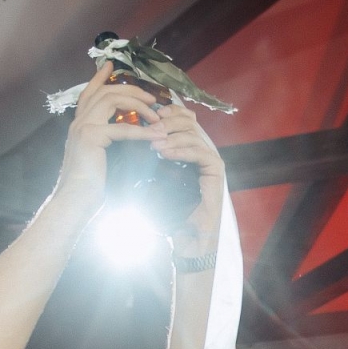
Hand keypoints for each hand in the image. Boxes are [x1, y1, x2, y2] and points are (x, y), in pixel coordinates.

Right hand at [48, 62, 166, 216]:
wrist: (75, 202)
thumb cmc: (89, 186)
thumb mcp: (100, 157)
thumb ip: (108, 141)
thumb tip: (126, 135)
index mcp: (79, 125)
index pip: (89, 93)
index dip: (100, 77)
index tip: (112, 64)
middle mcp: (78, 122)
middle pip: (105, 91)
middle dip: (131, 90)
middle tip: (152, 97)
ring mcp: (82, 128)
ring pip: (111, 100)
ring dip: (138, 105)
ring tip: (157, 115)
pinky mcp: (91, 138)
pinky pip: (121, 128)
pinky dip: (141, 131)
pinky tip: (155, 135)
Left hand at [147, 103, 226, 252]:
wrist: (187, 235)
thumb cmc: (170, 209)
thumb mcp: (155, 176)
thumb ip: (150, 156)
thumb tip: (131, 135)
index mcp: (190, 148)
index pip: (184, 119)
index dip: (169, 112)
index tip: (150, 114)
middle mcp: (203, 150)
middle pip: (190, 121)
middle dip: (168, 122)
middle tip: (149, 128)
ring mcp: (211, 160)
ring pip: (194, 135)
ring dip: (171, 137)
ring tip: (154, 144)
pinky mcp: (216, 171)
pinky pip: (200, 152)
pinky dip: (181, 151)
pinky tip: (165, 154)